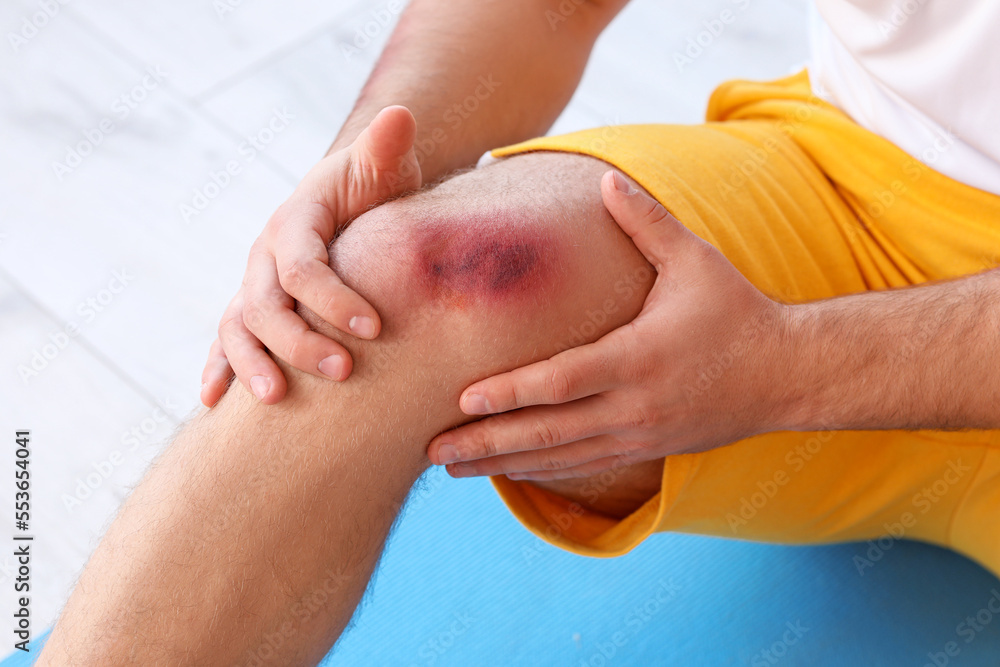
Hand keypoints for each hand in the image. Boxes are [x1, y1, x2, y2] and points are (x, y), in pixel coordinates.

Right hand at [201, 106, 421, 406]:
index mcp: (295, 222)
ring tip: (275, 399)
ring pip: (240, 327)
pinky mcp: (255, 308)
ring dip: (251, 363)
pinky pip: (228, 339)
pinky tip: (216, 402)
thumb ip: (386, 146)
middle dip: (299, 341)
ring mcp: (255, 283)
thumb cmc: (375, 187)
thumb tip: (401, 115)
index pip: (303, 265)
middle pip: (268, 304)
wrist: (356, 201)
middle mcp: (265, 254)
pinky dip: (219, 369)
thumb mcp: (383, 165)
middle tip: (343, 372)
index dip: (333, 299)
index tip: (375, 329)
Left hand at [427, 170, 791, 479]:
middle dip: (486, 443)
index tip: (461, 401)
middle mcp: (634, 406)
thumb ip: (647, 222)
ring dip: (502, 464)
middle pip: (548, 432)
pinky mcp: (645, 451)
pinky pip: (581, 466)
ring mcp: (639, 436)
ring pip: (559, 458)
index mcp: (639, 357)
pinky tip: (504, 470)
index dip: (510, 393)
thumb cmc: (737, 312)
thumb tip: (605, 176)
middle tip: (430, 450)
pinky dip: (538, 471)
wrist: (788, 375)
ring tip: (450, 469)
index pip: (562, 381)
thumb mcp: (696, 260)